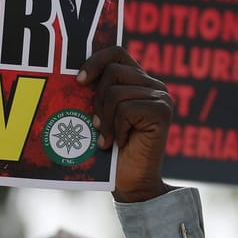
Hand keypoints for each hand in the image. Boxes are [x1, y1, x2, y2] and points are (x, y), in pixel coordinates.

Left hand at [77, 45, 174, 202]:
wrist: (132, 184)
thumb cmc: (111, 152)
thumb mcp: (101, 116)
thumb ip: (97, 93)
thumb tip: (75, 75)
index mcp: (139, 82)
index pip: (117, 53)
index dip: (96, 60)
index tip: (79, 80)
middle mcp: (154, 86)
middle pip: (114, 70)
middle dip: (97, 98)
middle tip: (96, 124)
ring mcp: (160, 97)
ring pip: (116, 92)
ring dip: (105, 119)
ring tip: (107, 138)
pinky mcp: (162, 111)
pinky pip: (125, 109)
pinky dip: (116, 129)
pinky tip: (120, 143)